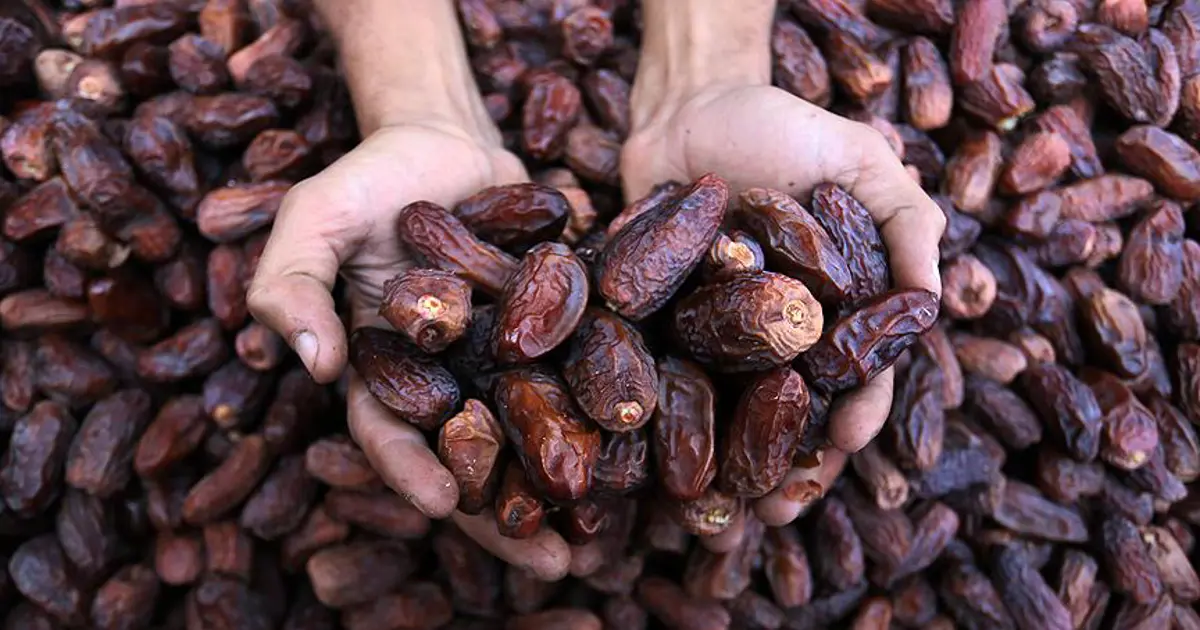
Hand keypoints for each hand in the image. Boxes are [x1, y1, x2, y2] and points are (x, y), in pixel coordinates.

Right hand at [247, 0, 593, 581]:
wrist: (444, 137)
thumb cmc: (367, 178)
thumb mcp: (311, 218)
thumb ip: (292, 284)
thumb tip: (311, 362)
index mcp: (386, 370)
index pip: (393, 434)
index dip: (414, 473)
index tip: (447, 507)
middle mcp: (449, 379)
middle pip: (476, 458)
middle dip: (508, 513)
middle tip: (552, 563)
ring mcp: (505, 359)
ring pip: (535, 433)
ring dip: (566, 482)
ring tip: (604, 537)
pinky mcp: (555, 330)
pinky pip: (579, 376)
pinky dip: (605, 413)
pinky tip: (644, 450)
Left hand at [622, 84, 944, 527]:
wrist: (688, 105)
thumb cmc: (784, 127)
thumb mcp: (860, 160)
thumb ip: (905, 223)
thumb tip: (936, 305)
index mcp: (835, 309)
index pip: (855, 375)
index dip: (856, 413)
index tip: (845, 445)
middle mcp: (777, 335)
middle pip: (790, 414)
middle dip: (789, 466)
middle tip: (776, 513)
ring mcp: (716, 336)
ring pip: (727, 414)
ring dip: (725, 465)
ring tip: (719, 512)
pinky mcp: (659, 325)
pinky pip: (663, 379)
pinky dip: (662, 420)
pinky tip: (653, 461)